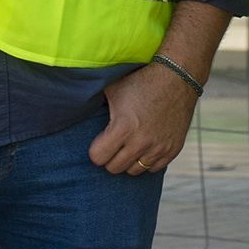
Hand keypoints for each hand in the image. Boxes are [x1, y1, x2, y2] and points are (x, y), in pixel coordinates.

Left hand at [90, 62, 198, 176]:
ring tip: (129, 144)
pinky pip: (153, 168)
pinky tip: (145, 146)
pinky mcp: (173, 149)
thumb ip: (94, 104)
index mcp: (123, 127)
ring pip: (134, 170)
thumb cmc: (140, 80)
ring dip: (129, 160)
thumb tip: (71, 108)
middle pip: (114, 168)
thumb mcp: (112, 88)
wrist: (177, 77)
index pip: (98, 158)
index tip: (100, 141)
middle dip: (110, 157)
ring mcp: (159, 147)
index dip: (96, 150)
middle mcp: (141, 142)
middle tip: (113, 143)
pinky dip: (147, 160)